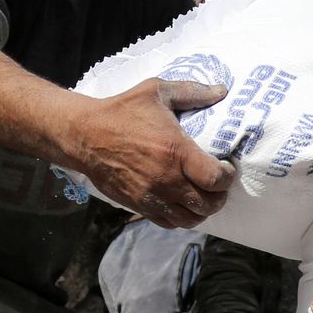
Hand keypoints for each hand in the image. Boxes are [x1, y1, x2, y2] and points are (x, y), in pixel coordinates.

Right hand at [76, 78, 231, 226]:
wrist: (84, 135)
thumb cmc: (122, 111)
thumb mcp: (157, 92)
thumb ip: (192, 91)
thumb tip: (221, 89)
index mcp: (176, 152)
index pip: (216, 179)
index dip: (228, 177)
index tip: (227, 168)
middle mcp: (167, 179)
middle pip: (208, 204)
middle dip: (219, 196)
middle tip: (217, 184)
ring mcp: (152, 196)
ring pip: (190, 219)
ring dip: (201, 210)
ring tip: (202, 196)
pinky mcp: (139, 205)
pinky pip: (169, 222)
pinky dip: (181, 217)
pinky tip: (182, 203)